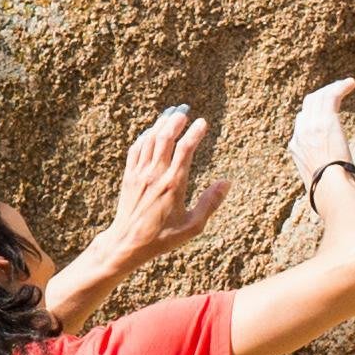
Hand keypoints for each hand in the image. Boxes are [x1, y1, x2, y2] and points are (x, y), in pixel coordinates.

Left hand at [106, 102, 229, 261]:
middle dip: (176, 121)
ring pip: (150, 140)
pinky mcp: (129, 177)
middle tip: (185, 111)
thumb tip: (227, 182)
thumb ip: (210, 203)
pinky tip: (151, 132)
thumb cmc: (162, 238)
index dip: (194, 133)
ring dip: (161, 125)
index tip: (202, 123)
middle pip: (165, 138)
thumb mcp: (192, 226)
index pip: (185, 150)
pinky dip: (145, 137)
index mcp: (173, 185)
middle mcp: (155, 175)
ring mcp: (139, 174)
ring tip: (171, 114)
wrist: (127, 243)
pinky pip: (136, 149)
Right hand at [289, 77, 354, 181]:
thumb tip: (333, 185)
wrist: (328, 188)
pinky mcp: (326, 120)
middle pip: (308, 105)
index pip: (302, 122)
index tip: (326, 113)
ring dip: (333, 88)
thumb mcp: (318, 181)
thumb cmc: (328, 191)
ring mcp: (312, 125)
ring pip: (320, 97)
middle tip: (335, 93)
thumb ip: (322, 175)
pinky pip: (331, 95)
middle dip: (321, 96)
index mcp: (296, 147)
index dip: (313, 114)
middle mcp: (301, 132)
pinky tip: (351, 83)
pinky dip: (341, 87)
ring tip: (347, 84)